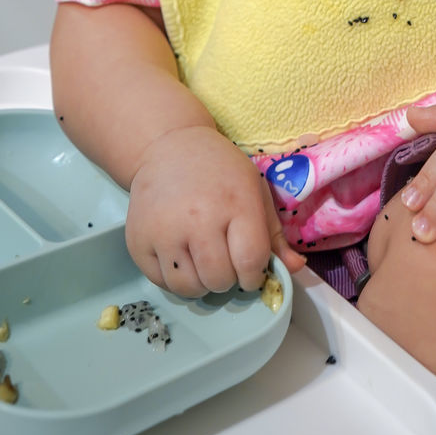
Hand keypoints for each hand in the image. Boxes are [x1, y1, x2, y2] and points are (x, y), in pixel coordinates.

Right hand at [125, 125, 305, 296]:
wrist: (169, 147)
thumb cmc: (220, 170)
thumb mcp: (254, 190)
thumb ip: (275, 234)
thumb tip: (296, 269)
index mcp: (235, 203)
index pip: (250, 262)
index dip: (254, 275)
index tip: (250, 270)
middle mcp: (198, 218)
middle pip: (220, 279)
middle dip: (228, 278)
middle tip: (225, 262)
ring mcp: (165, 231)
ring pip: (190, 287)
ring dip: (202, 283)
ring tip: (204, 261)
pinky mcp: (139, 241)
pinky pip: (162, 282)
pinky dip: (176, 279)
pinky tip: (182, 257)